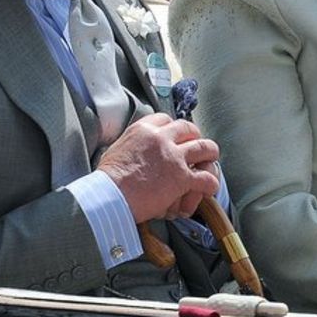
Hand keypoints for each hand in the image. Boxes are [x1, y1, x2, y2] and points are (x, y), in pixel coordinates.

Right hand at [97, 113, 220, 222]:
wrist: (107, 197)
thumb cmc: (106, 180)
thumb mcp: (115, 151)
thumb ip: (131, 145)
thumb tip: (133, 149)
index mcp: (143, 130)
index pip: (165, 119)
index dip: (174, 127)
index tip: (175, 134)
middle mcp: (161, 138)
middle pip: (188, 129)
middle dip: (195, 136)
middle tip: (196, 145)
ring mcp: (174, 157)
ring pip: (204, 148)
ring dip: (210, 155)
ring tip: (210, 161)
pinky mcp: (181, 177)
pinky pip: (205, 177)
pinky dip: (210, 183)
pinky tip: (209, 188)